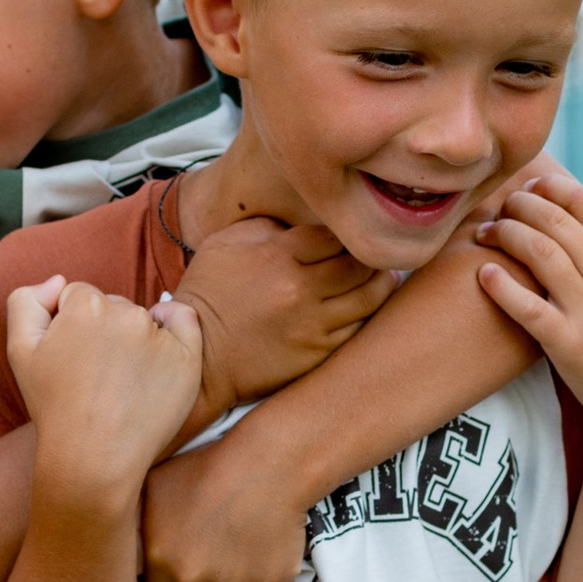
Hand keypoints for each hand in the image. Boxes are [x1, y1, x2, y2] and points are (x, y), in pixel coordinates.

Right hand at [3, 275, 205, 505]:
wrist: (94, 458)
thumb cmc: (54, 407)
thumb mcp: (20, 351)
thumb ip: (26, 301)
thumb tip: (57, 282)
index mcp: (85, 305)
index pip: (76, 296)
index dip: (67, 325)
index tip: (68, 358)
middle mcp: (125, 312)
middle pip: (111, 305)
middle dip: (101, 329)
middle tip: (93, 374)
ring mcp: (159, 335)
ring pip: (141, 318)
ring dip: (131, 337)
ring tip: (119, 381)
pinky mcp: (187, 357)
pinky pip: (184, 321)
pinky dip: (172, 324)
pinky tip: (158, 348)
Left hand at [141, 432, 314, 581]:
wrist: (267, 461)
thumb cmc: (209, 466)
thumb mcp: (154, 484)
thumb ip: (134, 520)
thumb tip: (118, 535)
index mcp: (158, 558)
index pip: (160, 580)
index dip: (175, 560)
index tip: (189, 540)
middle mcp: (190, 578)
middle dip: (203, 568)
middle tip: (219, 531)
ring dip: (234, 568)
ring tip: (243, 527)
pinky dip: (264, 568)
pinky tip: (265, 536)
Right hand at [175, 214, 391, 415]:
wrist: (199, 357)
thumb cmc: (209, 295)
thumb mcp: (225, 244)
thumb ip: (269, 228)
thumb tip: (307, 225)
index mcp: (277, 257)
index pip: (335, 234)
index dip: (347, 231)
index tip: (350, 232)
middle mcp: (299, 290)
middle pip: (360, 263)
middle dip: (371, 255)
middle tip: (377, 251)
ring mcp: (312, 325)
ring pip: (370, 297)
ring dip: (382, 282)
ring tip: (383, 275)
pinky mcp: (317, 353)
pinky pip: (360, 328)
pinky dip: (370, 313)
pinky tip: (368, 305)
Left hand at [472, 160, 582, 455]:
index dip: (552, 187)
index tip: (531, 186)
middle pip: (555, 222)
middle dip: (521, 205)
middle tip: (502, 206)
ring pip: (538, 252)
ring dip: (504, 234)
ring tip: (486, 232)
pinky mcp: (567, 343)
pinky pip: (526, 305)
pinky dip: (500, 285)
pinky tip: (484, 273)